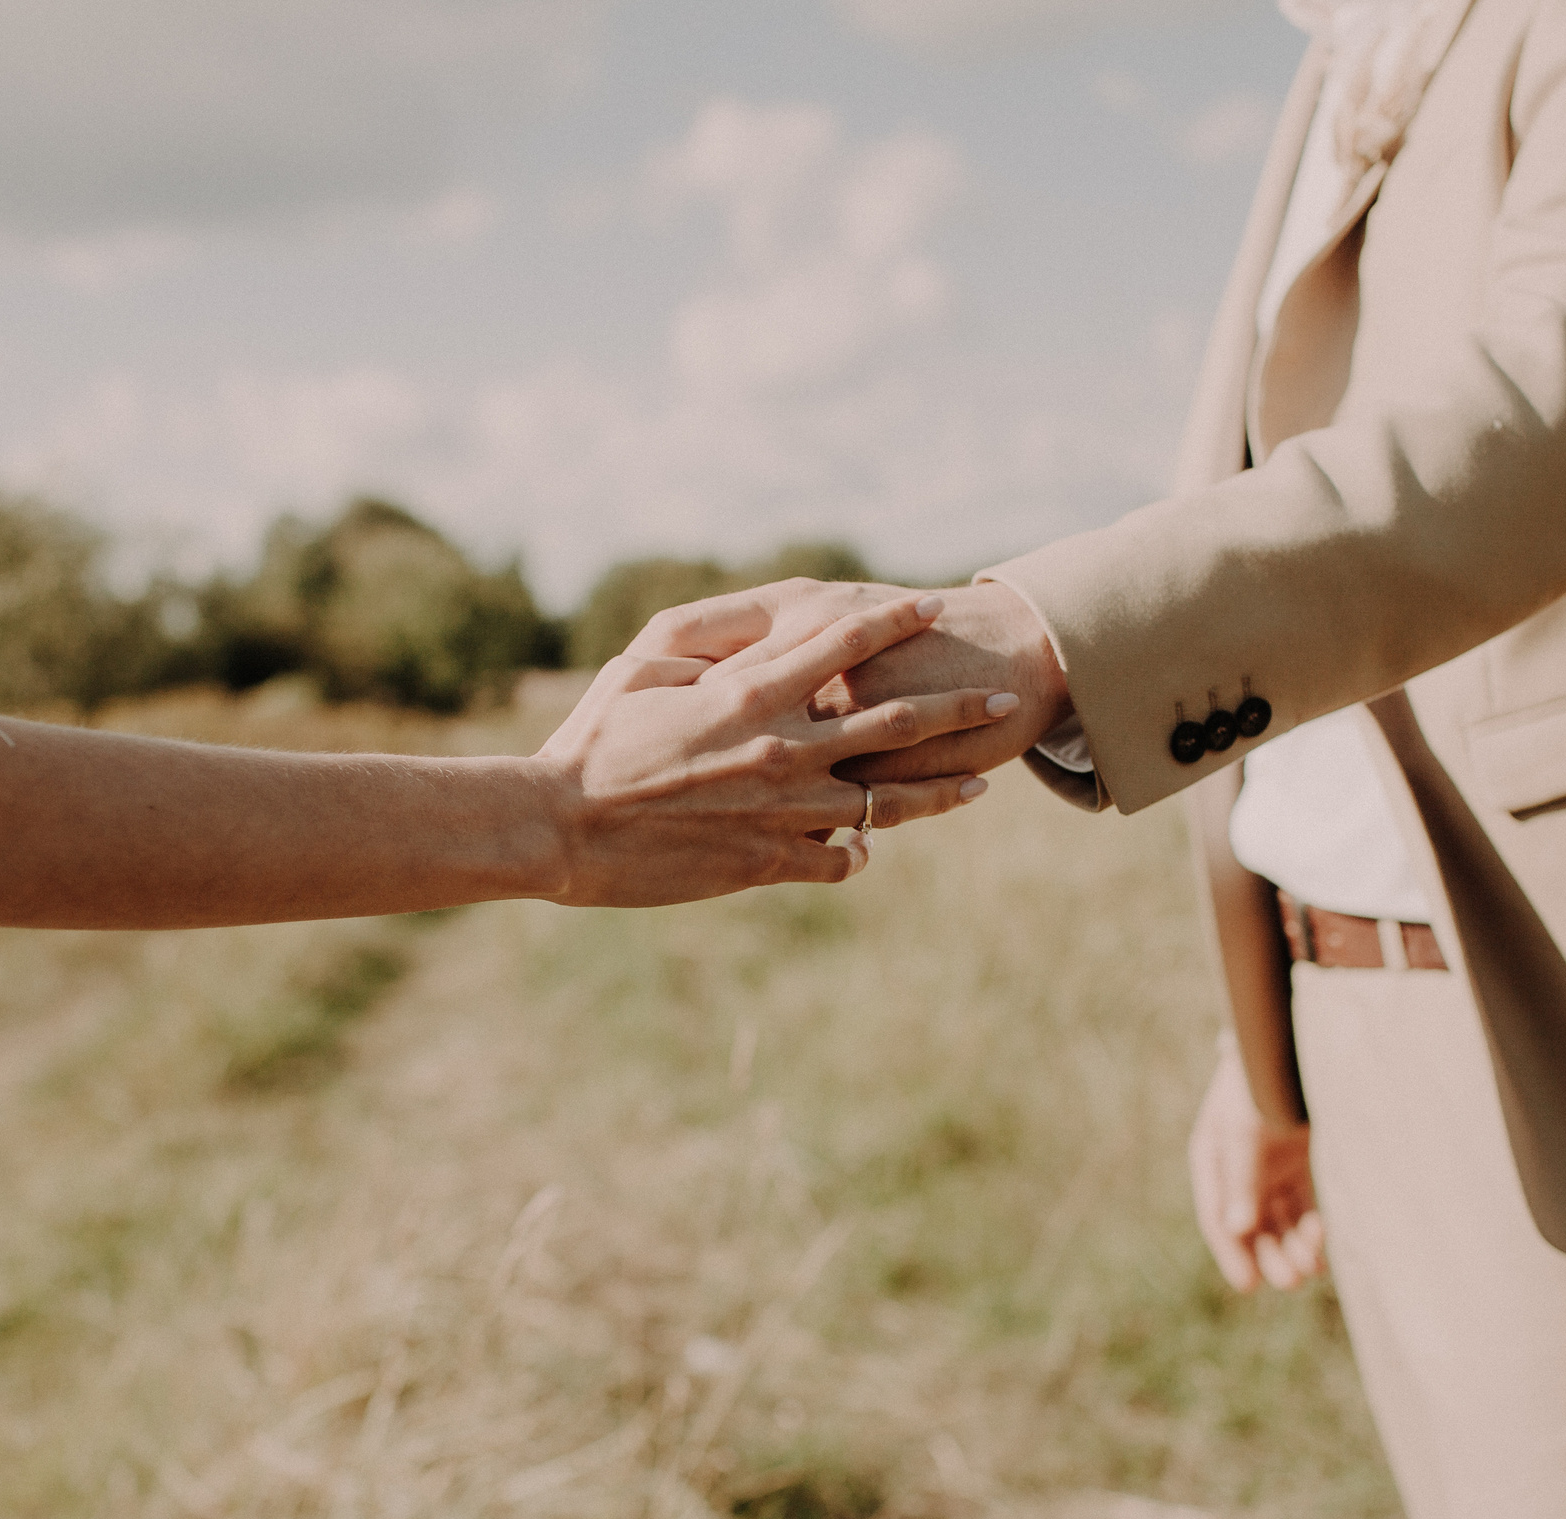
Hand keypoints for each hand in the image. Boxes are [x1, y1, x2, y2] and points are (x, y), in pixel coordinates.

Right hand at [536, 593, 1014, 906]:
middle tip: (1002, 698)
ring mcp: (783, 809)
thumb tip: (730, 656)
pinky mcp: (768, 862)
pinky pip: (837, 859)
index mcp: (751, 694)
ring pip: (887, 799)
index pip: (841, 645)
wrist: (563, 827)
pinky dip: (854, 853)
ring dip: (937, 790)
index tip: (929, 609)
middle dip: (956, 707)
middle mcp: (783, 748)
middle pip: (895, 722)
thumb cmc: (587, 745)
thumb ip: (698, 661)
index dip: (892, 624)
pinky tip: (865, 849)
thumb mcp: (638, 674)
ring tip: (977, 786)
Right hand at [1187, 1039, 1324, 1291]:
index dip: (1232, 1253)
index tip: (1250, 1286)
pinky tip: (1322, 1240)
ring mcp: (1267, 1167)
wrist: (1294, 1046)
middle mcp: (1236, 1169)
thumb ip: (1242, 1181)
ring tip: (1313, 1268)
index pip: (1217, 1217)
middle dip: (1269, 1256)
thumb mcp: (1246, 1133)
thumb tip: (1237, 1230)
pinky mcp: (1295, 1163)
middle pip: (1249, 1226)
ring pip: (1277, 1221)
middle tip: (1291, 1281)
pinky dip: (1310, 1227)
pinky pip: (1300, 1206)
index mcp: (1212, 1159)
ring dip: (1292, 1246)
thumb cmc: (1261, 1084)